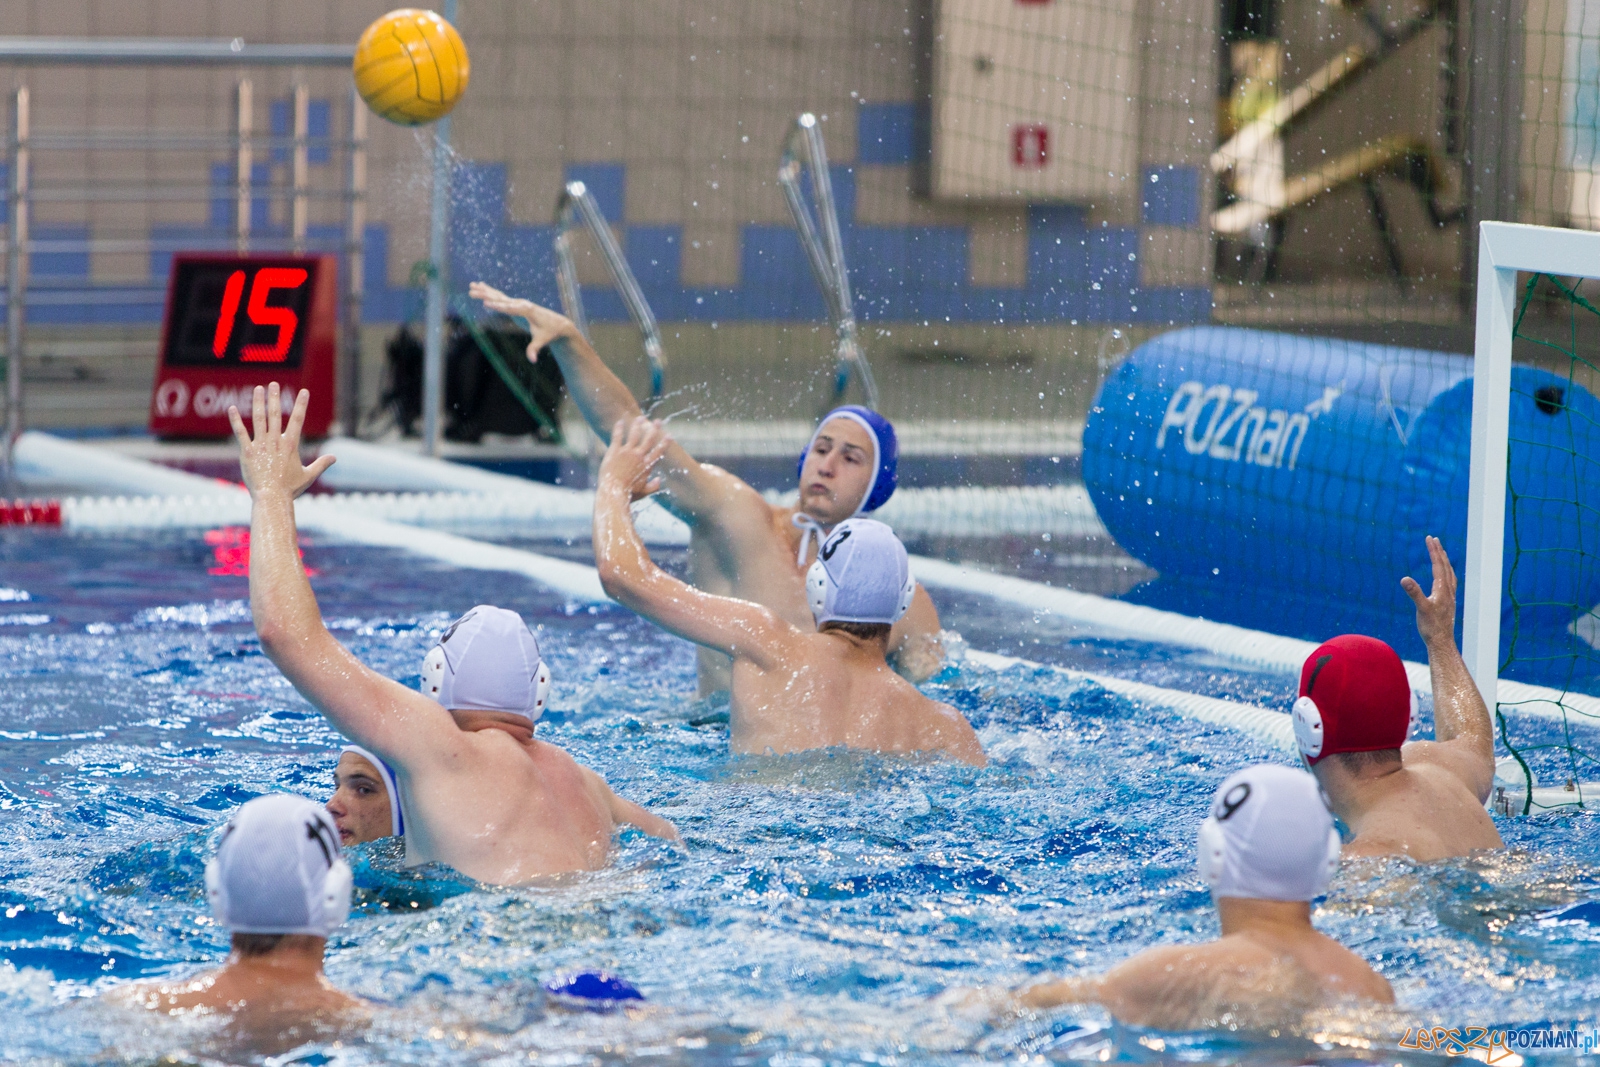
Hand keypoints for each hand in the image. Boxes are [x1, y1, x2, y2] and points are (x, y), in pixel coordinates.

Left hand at [228, 383, 335, 500]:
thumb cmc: (290, 489)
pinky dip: (236, 421)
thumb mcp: (308, 476)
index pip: (298, 420)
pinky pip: (240, 433)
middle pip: (276, 414)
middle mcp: (275, 441)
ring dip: (258, 403)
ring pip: (259, 419)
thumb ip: (321, 464)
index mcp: (291, 445)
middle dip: (275, 398)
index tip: (304, 392)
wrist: (272, 497)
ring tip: (257, 389)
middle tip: (273, 384)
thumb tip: (334, 458)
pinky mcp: (247, 452)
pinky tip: (232, 409)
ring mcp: (260, 445)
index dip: (302, 404)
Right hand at [468, 281, 576, 361]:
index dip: (498, 306)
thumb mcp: (542, 341)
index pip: (510, 308)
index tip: (486, 303)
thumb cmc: (549, 333)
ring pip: (499, 295)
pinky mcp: (516, 304)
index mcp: (527, 311)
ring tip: (472, 285)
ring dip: (485, 290)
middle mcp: (522, 304)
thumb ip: (535, 349)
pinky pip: (501, 297)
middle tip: (473, 291)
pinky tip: (481, 286)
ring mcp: (518, 303)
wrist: (558, 324)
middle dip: (486, 295)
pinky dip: (491, 292)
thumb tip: (532, 360)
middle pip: (501, 299)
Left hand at [598, 416, 668, 502]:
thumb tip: (660, 480)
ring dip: (638, 425)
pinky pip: (617, 436)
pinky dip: (619, 428)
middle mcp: (639, 456)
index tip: (670, 435)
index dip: (665, 443)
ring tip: (640, 418)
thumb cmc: (628, 494)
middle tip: (658, 421)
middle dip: (654, 429)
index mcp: (647, 465)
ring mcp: (627, 452)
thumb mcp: (644, 492)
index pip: (658, 451)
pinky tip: (620, 421)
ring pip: (634, 434)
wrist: (613, 492)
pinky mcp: (615, 451)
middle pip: (649, 439)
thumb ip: (653, 486)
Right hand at [1401, 535, 1457, 648]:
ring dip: (1444, 561)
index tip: (1429, 538)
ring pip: (1449, 573)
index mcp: (1441, 589)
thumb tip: (1404, 579)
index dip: (1433, 551)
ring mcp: (1449, 596)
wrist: (1442, 642)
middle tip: (1434, 539)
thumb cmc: (1431, 627)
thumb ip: (1414, 592)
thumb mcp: (1421, 608)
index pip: (1438, 565)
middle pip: (1445, 566)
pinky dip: (1447, 574)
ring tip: (1441, 553)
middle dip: (1439, 551)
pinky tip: (1444, 577)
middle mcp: (1448, 590)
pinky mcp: (1448, 603)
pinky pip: (1450, 583)